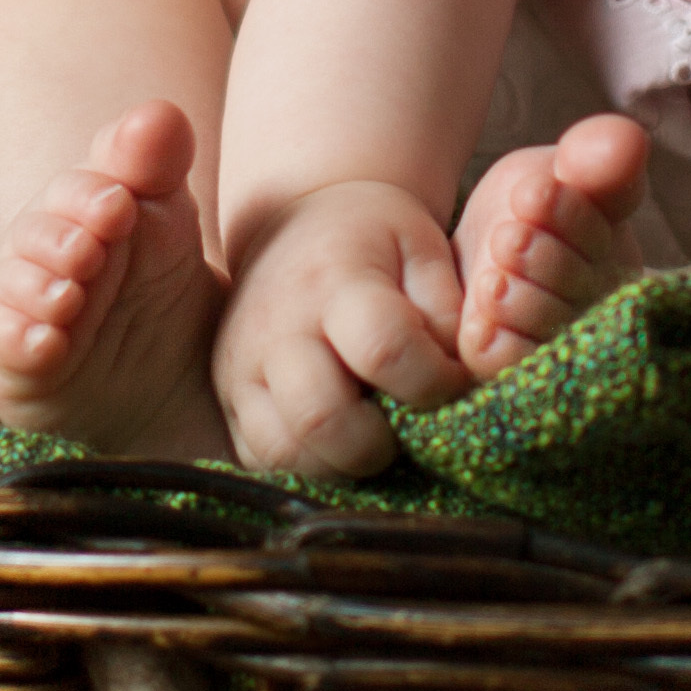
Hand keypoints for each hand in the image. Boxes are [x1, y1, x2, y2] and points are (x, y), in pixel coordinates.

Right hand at [209, 180, 469, 476]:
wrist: (293, 226)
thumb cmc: (373, 242)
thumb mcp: (424, 249)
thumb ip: (451, 312)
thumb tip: (463, 382)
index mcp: (335, 281)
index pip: (386, 351)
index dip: (435, 382)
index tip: (452, 381)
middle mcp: (277, 328)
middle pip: (320, 417)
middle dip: (378, 444)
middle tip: (401, 426)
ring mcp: (241, 366)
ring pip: (282, 451)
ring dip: (338, 462)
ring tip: (367, 435)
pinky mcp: (227, 397)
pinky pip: (260, 458)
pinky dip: (304, 464)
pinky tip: (334, 438)